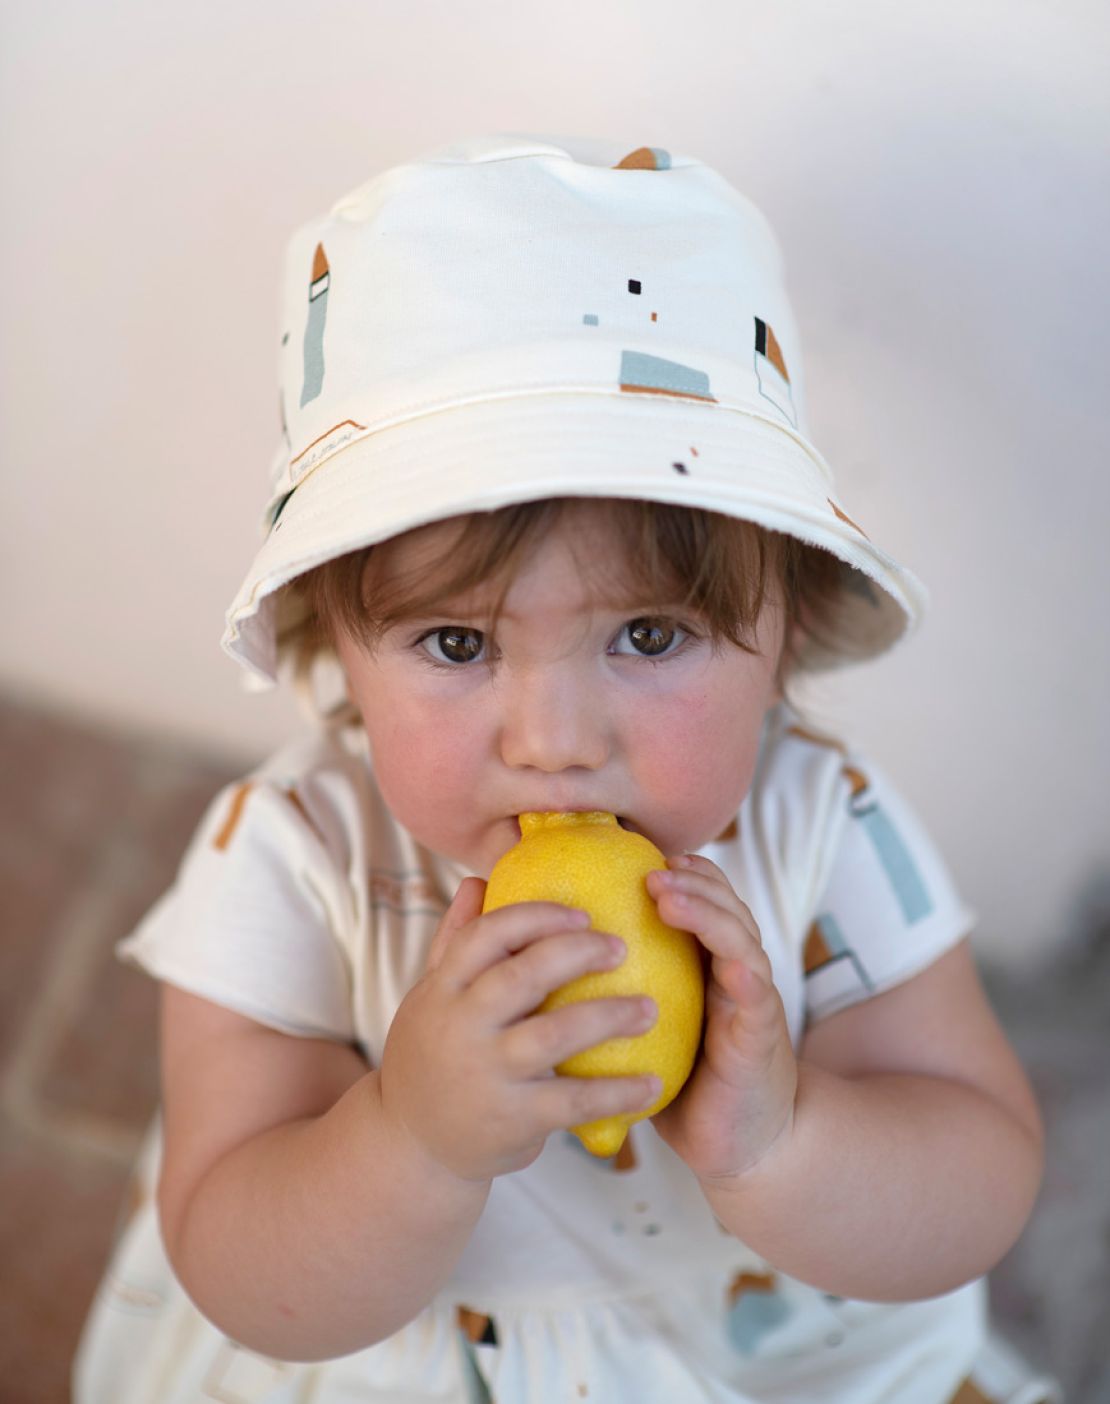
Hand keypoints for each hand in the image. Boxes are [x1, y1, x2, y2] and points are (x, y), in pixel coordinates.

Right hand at [378, 877, 661, 1183]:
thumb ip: (454, 941)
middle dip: (577, 954)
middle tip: (621, 947)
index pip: (485, 937)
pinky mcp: (513, 1120)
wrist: (412, 1144)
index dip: (535, 917)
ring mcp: (487, 1074)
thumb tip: (477, 882)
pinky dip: (616, 1092)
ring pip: (554, 1035)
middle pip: (522, 976)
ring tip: (650, 1008)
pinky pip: (573, 1101)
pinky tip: (653, 1083)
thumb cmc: (432, 1056)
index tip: (582, 913)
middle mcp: (461, 1027)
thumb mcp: (431, 998)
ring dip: (608, 1017)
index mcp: (443, 990)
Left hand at [645, 855, 797, 1182]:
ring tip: (671, 899)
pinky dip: (746, 976)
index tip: (641, 855)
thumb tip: (543, 964)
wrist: (737, 1140)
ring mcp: (751, 1001)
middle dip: (691, 882)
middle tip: (651, 870)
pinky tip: (732, 966)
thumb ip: (615, 992)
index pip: (702, 901)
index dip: (680, 874)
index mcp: (706, 964)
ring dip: (709, 914)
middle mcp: (733, 972)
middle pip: (724, 907)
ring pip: (741, 940)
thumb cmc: (683, 1081)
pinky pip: (756, 999)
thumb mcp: (646, 1026)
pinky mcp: (760, 1038)